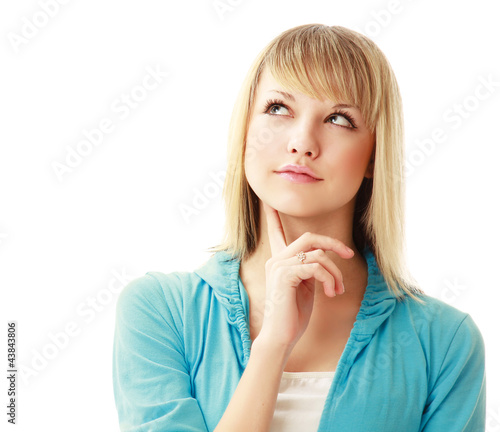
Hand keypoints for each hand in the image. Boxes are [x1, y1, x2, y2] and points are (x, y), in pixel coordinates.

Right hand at [256, 202, 354, 354]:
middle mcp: (276, 260)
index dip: (274, 216)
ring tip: (337, 290)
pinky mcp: (285, 275)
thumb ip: (309, 270)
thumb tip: (323, 261)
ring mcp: (278, 266)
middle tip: (348, 253)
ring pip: (317, 254)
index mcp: (279, 261)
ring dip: (335, 272)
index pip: (276, 233)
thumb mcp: (304, 288)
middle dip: (333, 243)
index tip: (269, 202)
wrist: (281, 338)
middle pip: (309, 237)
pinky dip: (329, 279)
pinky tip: (330, 293)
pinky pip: (316, 267)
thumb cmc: (293, 315)